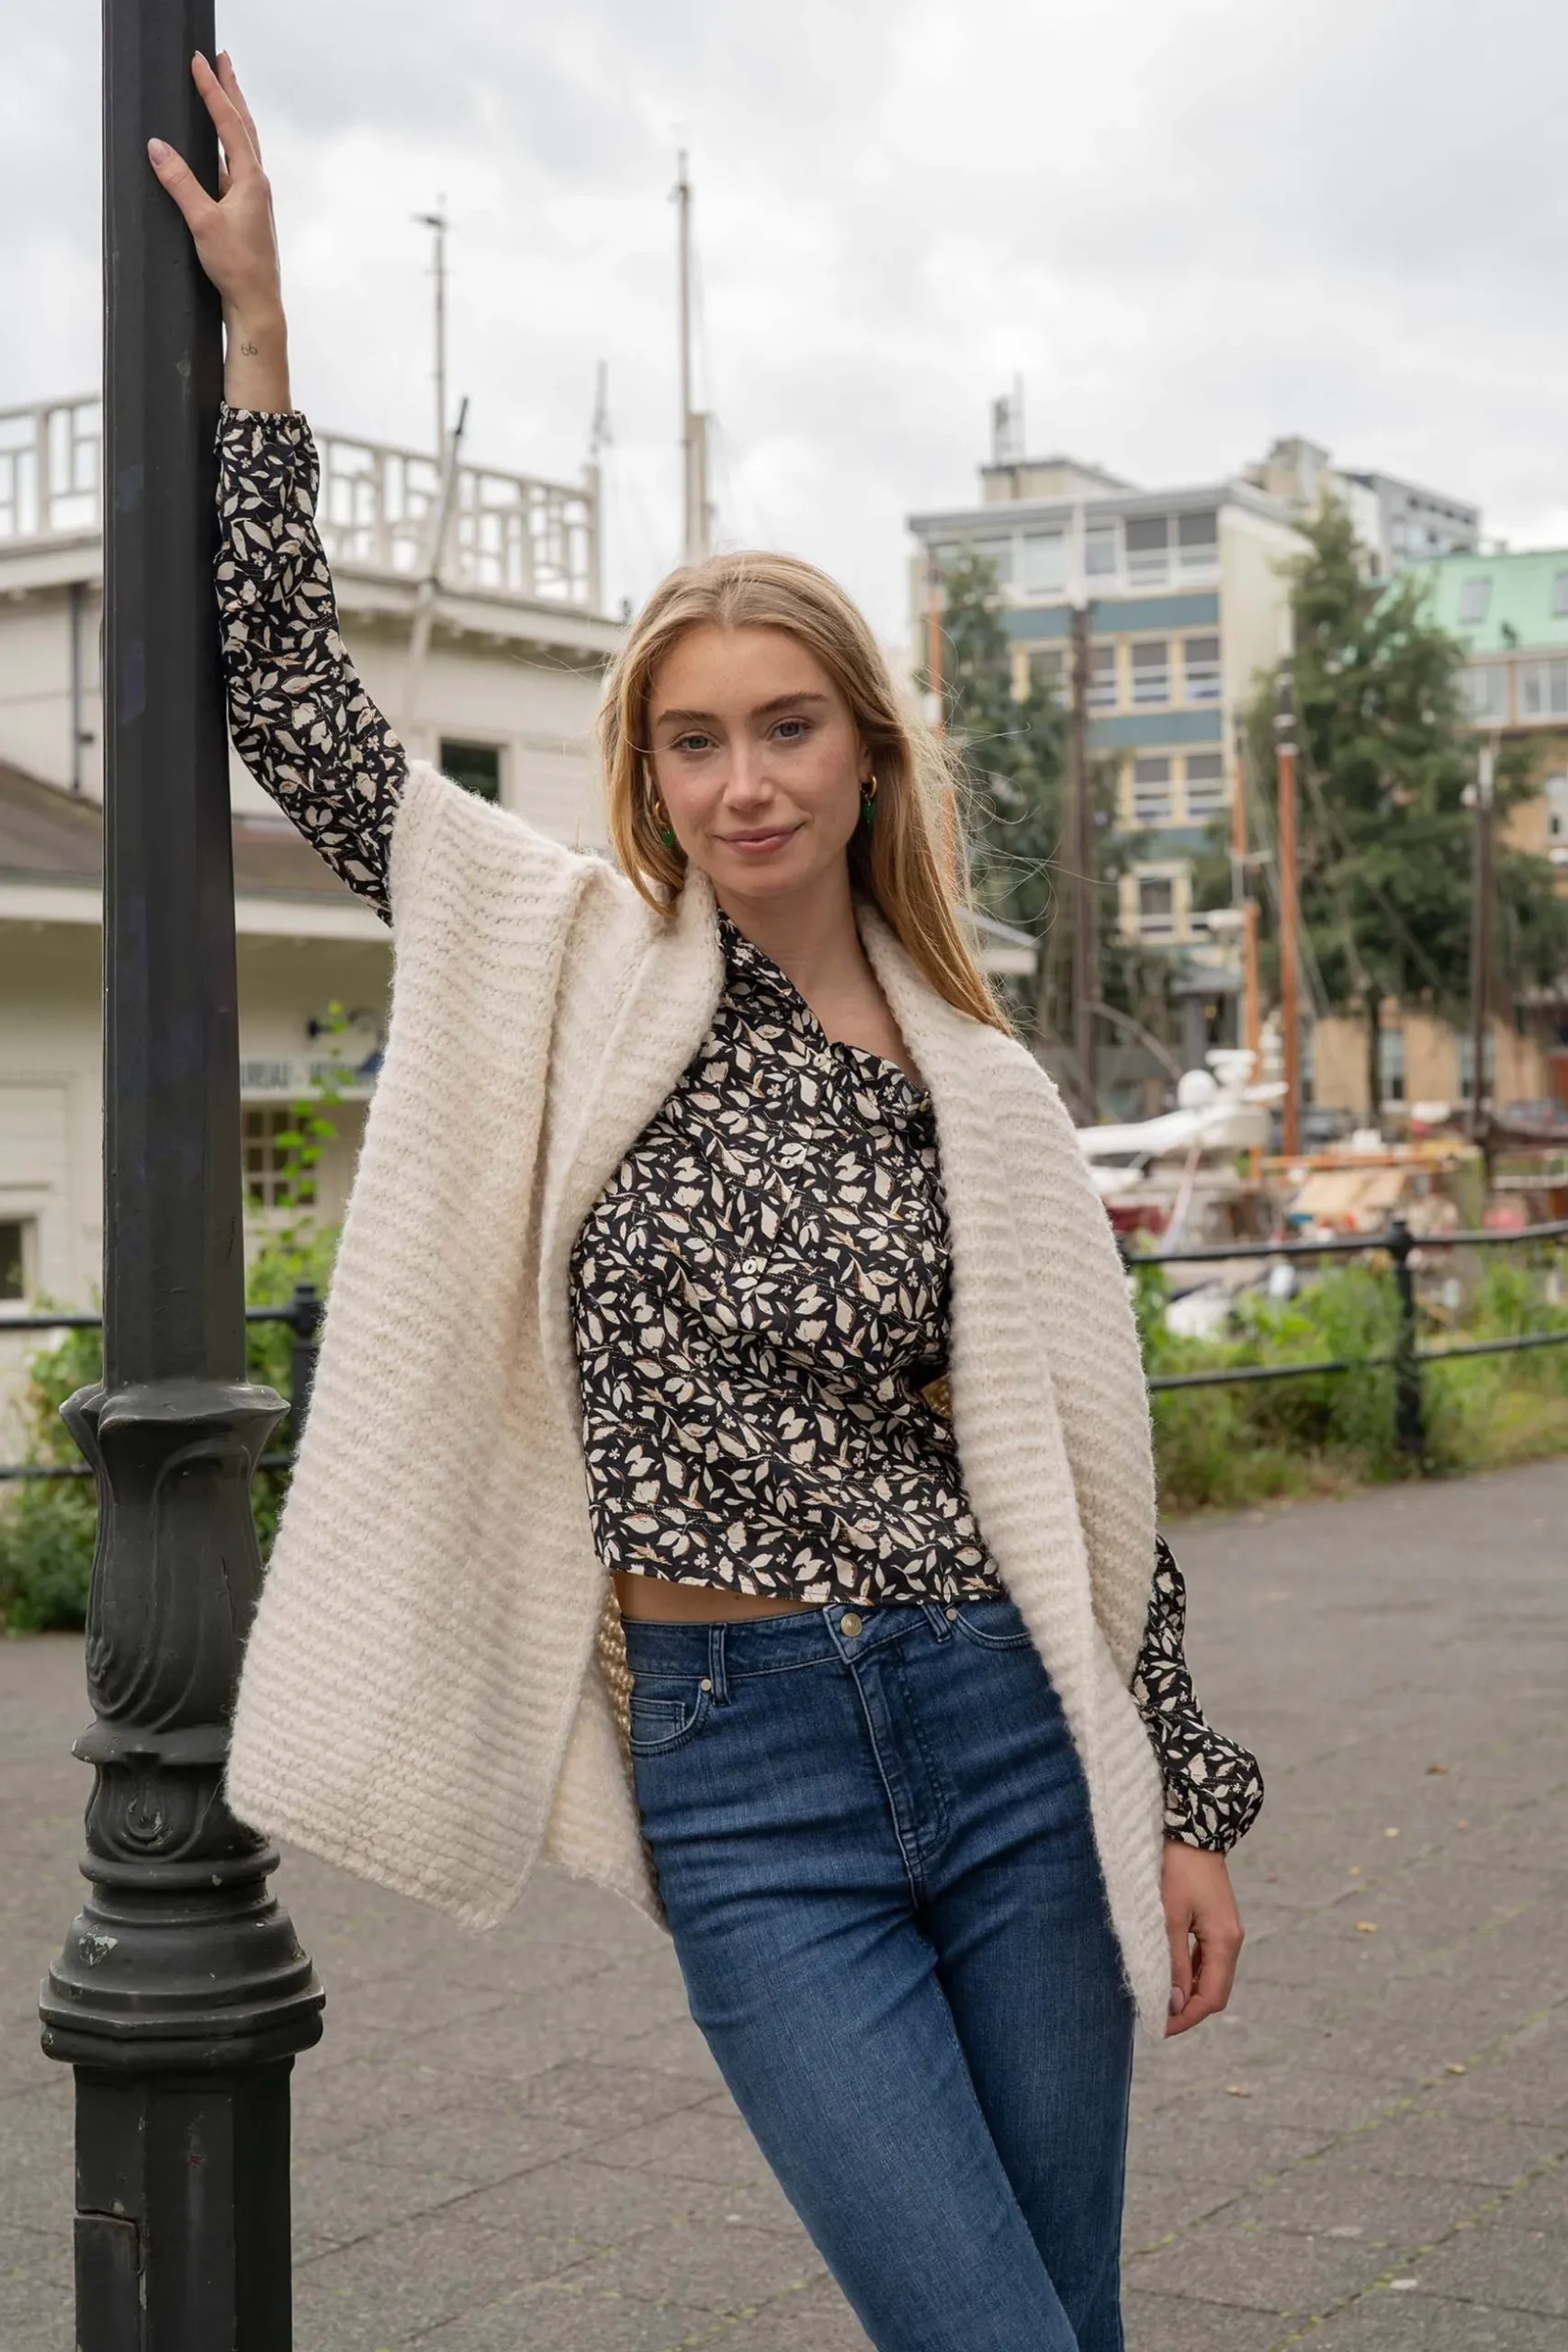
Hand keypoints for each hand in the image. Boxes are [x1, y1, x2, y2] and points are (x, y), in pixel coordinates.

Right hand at [147, 51, 289, 409]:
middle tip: (221, 59)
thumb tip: (157, 147)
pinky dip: (227, 147)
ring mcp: (253, 198)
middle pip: (243, 125)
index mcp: (251, 179)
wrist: (257, 305)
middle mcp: (256, 184)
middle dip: (230, 91)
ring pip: (242, 145)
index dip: (213, 90)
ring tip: (221, 91)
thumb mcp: (202, 221)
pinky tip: (216, 148)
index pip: (229, 123)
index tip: (200, 62)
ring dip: (231, 115)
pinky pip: (235, 167)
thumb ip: (180, 182)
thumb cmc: (237, 267)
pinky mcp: (245, 212)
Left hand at [1161, 1840, 1243, 2035]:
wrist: (1193, 1829)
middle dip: (1187, 2009)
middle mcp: (1232, 1941)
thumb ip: (1173, 1962)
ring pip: (1210, 1976)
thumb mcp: (1169, 1918)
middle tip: (1155, 2017)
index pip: (1212, 1997)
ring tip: (1157, 1998)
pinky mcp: (1217, 1923)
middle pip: (1214, 1991)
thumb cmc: (1177, 1870)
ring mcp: (1226, 1932)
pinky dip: (1190, 1972)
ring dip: (1187, 1991)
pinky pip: (1206, 1959)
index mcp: (1224, 1942)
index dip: (1187, 2017)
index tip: (1159, 2027)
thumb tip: (1175, 2003)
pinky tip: (1169, 1973)